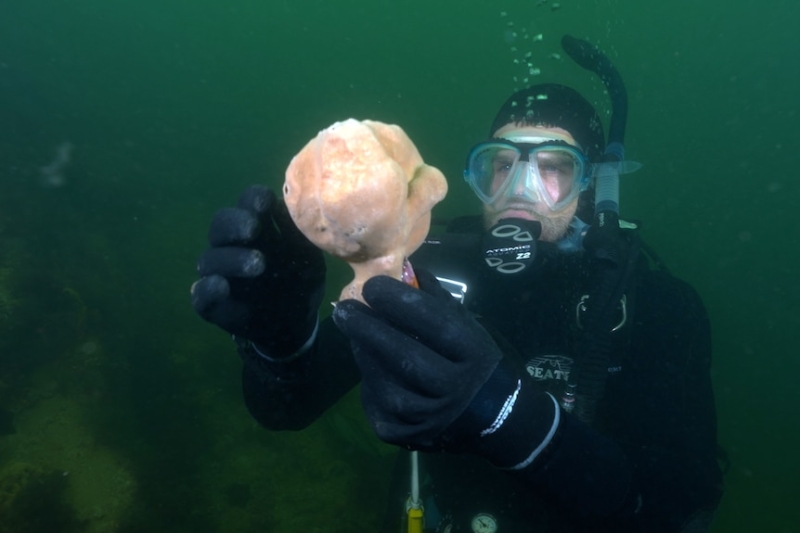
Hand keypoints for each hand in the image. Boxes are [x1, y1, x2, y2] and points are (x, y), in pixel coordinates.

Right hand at [191, 185, 325, 355]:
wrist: (295, 322)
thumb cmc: (300, 281)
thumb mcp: (308, 258)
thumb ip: (299, 237)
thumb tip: (297, 210)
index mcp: (257, 228)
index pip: (248, 203)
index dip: (253, 198)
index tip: (265, 202)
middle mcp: (233, 246)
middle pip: (221, 224)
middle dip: (235, 223)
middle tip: (253, 229)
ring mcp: (219, 274)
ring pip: (210, 259)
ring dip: (231, 259)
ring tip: (258, 265)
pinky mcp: (211, 303)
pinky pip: (201, 295)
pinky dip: (209, 289)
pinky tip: (222, 287)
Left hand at [332, 271, 558, 466]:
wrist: (494, 417)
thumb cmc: (473, 359)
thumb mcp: (465, 325)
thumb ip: (432, 298)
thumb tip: (399, 266)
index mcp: (473, 353)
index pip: (433, 323)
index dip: (399, 302)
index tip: (371, 285)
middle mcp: (455, 388)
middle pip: (404, 357)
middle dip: (369, 329)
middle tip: (344, 310)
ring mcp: (433, 418)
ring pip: (386, 385)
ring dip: (364, 356)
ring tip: (353, 334)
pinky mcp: (411, 437)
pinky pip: (378, 407)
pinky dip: (369, 385)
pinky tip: (370, 368)